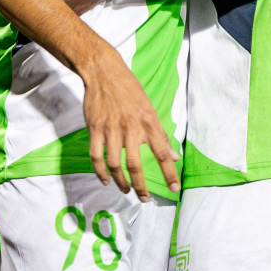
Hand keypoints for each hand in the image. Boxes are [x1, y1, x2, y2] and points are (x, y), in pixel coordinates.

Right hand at [76, 47, 180, 201]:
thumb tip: (174, 156)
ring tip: (125, 190)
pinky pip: (96, 156)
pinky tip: (105, 180)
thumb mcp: (150, 108)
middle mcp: (131, 127)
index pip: (162, 152)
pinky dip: (100, 172)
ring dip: (120, 182)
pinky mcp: (95, 129)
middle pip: (135, 164)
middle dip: (140, 186)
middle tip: (144, 198)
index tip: (174, 189)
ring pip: (115, 164)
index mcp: (148, 122)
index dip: (169, 173)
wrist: (104, 72)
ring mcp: (111, 129)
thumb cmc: (129, 89)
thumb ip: (160, 135)